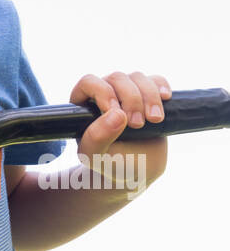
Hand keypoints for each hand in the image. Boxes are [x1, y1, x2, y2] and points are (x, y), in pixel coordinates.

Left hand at [70, 70, 171, 190]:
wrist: (135, 172)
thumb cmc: (109, 164)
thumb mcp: (95, 157)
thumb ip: (97, 138)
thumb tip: (116, 114)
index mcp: (84, 105)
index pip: (89, 82)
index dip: (103, 91)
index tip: (117, 113)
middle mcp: (104, 94)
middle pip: (117, 78)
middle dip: (131, 99)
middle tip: (137, 124)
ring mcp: (126, 94)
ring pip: (137, 77)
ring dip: (149, 96)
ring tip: (154, 119)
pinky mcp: (148, 96)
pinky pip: (156, 80)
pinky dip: (161, 86)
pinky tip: (165, 99)